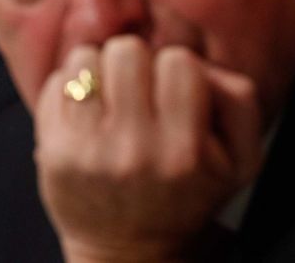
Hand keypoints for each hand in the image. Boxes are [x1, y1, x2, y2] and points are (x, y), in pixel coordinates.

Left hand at [34, 36, 261, 262]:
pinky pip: (57, 83)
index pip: (178, 61)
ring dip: (100, 70)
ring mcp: (88, 152)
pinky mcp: (54, 153)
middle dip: (135, 62)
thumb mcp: (240, 160)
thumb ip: (238, 101)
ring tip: (110, 97)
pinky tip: (87, 112)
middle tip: (137, 90)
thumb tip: (201, 63)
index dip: (176, 67)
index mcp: (184, 151)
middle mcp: (134, 151)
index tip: (172, 91)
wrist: (128, 251)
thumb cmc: (184, 195)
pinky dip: (72, 87)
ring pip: (86, 60)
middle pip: (126, 51)